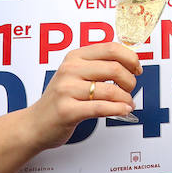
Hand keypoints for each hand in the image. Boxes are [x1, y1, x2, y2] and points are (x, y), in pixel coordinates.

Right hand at [20, 42, 139, 150]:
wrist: (34, 124)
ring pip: (110, 90)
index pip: (111, 48)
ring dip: (126, 98)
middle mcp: (70, 69)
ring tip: (127, 103)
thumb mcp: (75, 75)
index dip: (131, 58)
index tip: (137, 69)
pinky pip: (101, 108)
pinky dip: (118, 109)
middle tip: (131, 89)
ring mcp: (66, 90)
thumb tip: (131, 62)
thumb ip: (98, 66)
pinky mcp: (67, 110)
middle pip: (114, 68)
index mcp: (75, 57)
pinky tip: (123, 110)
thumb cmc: (61, 99)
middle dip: (130, 80)